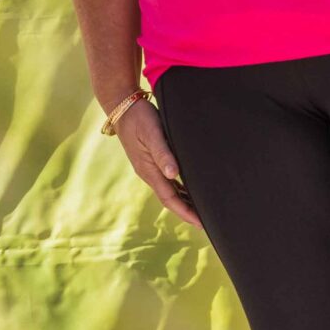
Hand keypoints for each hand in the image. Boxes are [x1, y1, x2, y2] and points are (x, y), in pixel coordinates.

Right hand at [111, 96, 198, 225]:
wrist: (121, 105)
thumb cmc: (139, 117)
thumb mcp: (152, 132)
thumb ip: (163, 153)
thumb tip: (172, 174)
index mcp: (148, 169)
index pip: (169, 198)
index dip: (185, 212)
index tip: (202, 223)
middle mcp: (148, 172)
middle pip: (169, 199)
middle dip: (187, 211)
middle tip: (208, 222)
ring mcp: (148, 167)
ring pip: (169, 191)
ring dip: (184, 202)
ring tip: (202, 210)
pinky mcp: (150, 160)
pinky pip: (167, 181)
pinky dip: (179, 189)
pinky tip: (189, 190)